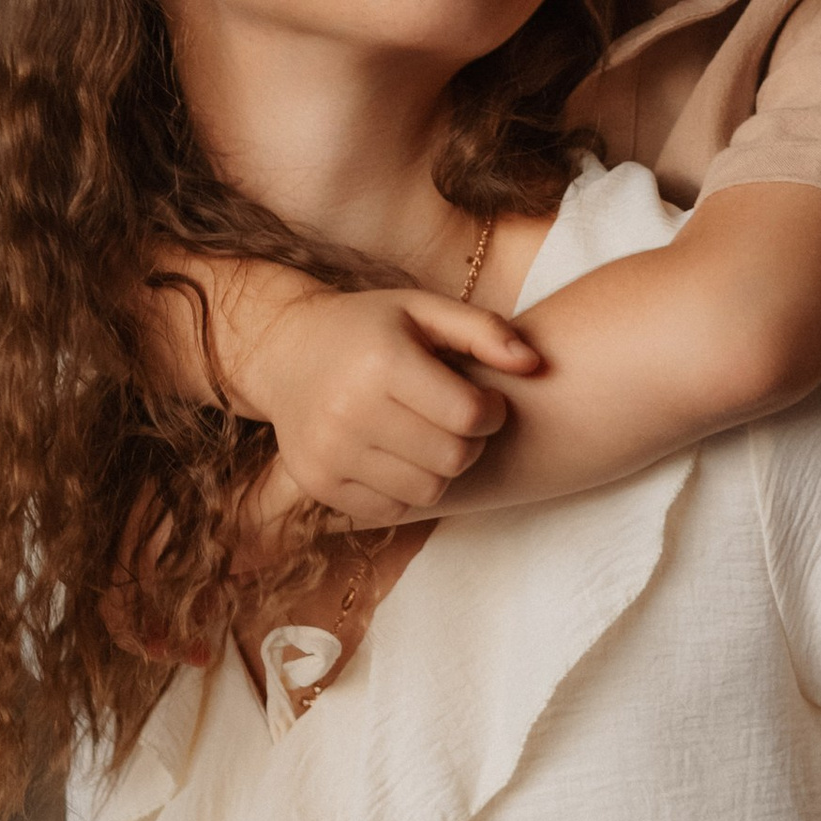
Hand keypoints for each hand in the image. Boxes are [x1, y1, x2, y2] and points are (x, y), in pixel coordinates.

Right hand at [236, 283, 540, 525]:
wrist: (284, 351)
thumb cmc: (370, 328)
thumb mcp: (424, 310)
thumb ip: (485, 331)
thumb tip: (536, 364)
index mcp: (382, 362)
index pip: (469, 415)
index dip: (493, 412)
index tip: (485, 401)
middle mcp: (349, 410)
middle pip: (453, 458)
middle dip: (471, 443)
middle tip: (460, 423)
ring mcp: (329, 452)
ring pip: (428, 491)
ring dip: (442, 470)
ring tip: (430, 437)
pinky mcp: (318, 483)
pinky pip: (392, 510)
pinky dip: (406, 490)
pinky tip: (399, 456)